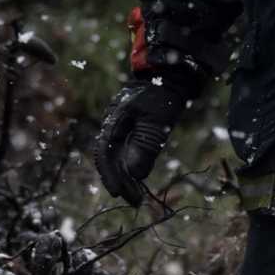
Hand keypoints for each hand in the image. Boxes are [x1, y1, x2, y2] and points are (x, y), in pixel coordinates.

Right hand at [94, 69, 199, 205]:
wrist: (169, 73)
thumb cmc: (163, 95)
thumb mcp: (157, 123)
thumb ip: (145, 147)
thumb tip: (134, 175)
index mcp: (114, 121)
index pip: (105, 154)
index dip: (111, 176)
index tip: (119, 194)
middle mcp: (112, 124)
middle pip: (108, 157)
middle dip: (118, 180)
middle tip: (133, 201)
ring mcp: (120, 124)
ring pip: (115, 155)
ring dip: (124, 176)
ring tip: (135, 195)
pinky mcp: (130, 126)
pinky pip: (124, 150)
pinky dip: (129, 166)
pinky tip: (137, 178)